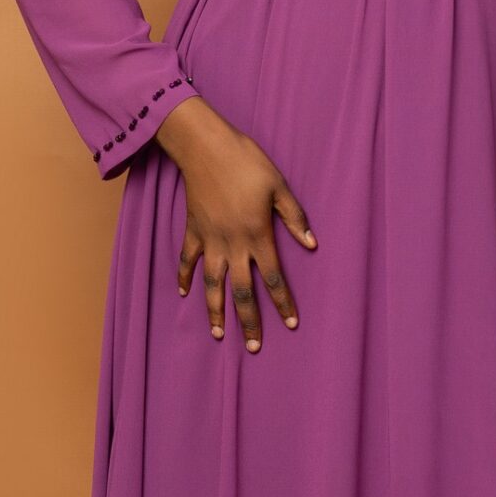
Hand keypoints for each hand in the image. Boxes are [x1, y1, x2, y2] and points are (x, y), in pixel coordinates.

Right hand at [157, 97, 314, 351]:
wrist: (206, 148)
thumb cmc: (247, 163)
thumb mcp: (279, 187)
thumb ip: (295, 218)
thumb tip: (312, 244)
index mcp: (257, 235)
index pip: (273, 278)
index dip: (283, 302)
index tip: (291, 324)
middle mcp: (233, 244)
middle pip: (241, 291)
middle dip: (249, 321)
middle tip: (254, 347)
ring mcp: (210, 240)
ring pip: (212, 284)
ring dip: (215, 310)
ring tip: (218, 334)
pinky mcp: (192, 231)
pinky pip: (187, 259)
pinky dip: (184, 276)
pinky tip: (183, 293)